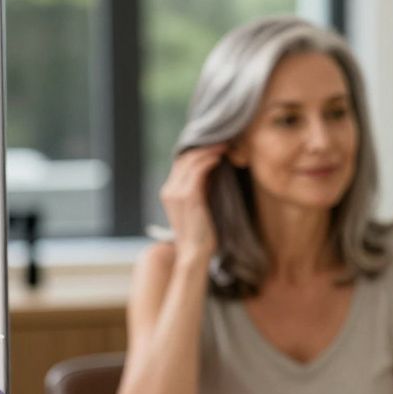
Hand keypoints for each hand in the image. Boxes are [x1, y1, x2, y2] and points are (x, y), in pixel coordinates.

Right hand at [159, 145, 225, 262]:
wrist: (194, 253)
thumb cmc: (201, 234)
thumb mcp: (198, 208)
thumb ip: (200, 191)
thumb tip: (211, 173)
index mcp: (169, 192)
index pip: (180, 163)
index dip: (196, 152)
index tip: (214, 145)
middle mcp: (169, 190)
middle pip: (184, 159)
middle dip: (203, 147)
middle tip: (221, 140)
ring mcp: (176, 193)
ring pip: (191, 162)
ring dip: (208, 151)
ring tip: (224, 145)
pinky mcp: (188, 197)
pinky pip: (198, 171)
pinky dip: (209, 161)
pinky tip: (220, 157)